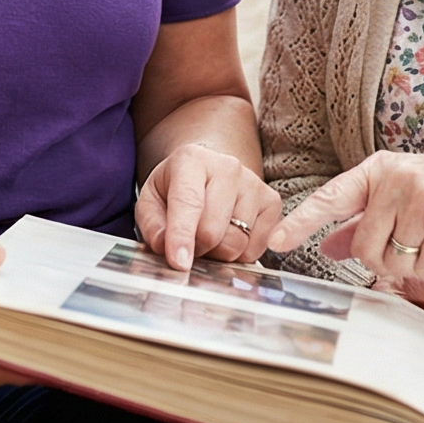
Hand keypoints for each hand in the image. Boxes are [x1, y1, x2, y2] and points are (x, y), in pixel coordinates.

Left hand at [135, 142, 282, 268]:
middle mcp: (228, 167)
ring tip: (209, 237)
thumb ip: (153, 226)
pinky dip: (239, 255)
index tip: (179, 263)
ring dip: (218, 253)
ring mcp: (254, 183)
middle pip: (213, 231)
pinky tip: (229, 236)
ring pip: (236, 244)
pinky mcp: (272, 202)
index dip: (182, 236)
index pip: (188, 203)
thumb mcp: (151, 202)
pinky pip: (255, 249)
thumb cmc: (176, 190)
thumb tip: (166, 248)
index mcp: (192, 160)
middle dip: (197, 249)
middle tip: (190, 243)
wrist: (209, 174)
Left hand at [265, 149, 423, 285]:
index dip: (301, 223)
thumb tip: (331, 246)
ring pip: (397, 262)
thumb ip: (367, 220)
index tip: (275, 243)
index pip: (331, 198)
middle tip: (418, 246)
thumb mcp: (407, 198)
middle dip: (390, 260)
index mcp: (381, 170)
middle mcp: (396, 178)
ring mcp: (423, 195)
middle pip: (365, 249)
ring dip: (420, 265)